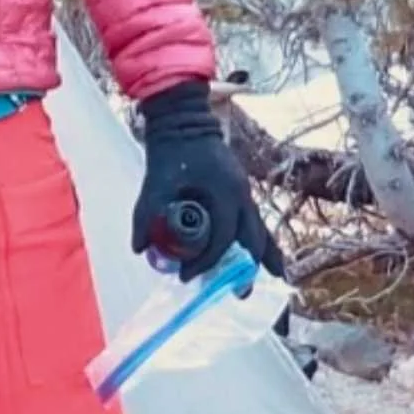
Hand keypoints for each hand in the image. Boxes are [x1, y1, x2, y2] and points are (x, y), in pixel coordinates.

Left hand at [130, 79, 284, 278]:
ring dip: (264, 254)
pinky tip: (262, 252)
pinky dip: (258, 237)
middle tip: (242, 294)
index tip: (186, 276)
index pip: (222, 238)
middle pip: (253, 238)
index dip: (206, 261)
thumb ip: (144, 215)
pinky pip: (253, 219)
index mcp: (225, 193)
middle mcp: (241, 194)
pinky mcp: (239, 189)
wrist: (182, 120)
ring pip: (260, 228)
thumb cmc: (169, 150)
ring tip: (274, 276)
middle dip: (250, 267)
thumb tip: (140, 250)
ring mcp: (243, 190)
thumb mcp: (153, 184)